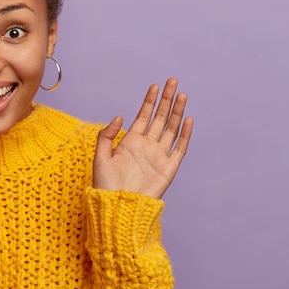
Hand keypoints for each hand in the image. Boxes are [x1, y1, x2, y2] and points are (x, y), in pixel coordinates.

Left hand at [93, 78, 193, 198]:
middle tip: (173, 81)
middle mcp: (147, 146)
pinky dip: (185, 134)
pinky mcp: (169, 168)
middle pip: (160, 118)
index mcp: (131, 141)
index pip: (143, 116)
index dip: (150, 101)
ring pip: (172, 129)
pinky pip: (180, 148)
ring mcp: (159, 156)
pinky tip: (188, 119)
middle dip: (167, 99)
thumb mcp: (100, 156)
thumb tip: (120, 116)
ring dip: (177, 112)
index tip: (155, 86)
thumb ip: (106, 135)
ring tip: (182, 95)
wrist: (118, 207)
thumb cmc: (106, 185)